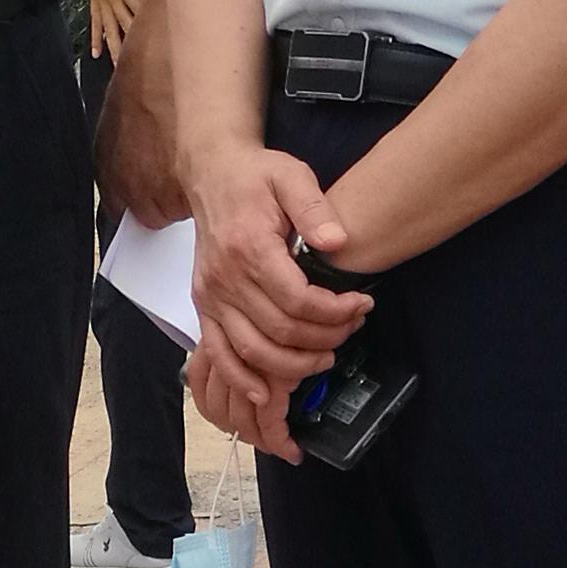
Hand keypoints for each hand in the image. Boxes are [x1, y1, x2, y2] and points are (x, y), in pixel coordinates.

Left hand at [86, 0, 140, 64]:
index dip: (97, 39)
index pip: (97, 23)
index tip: (97, 55)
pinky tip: (147, 29)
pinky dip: (140, 18)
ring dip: (126, 41)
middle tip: (116, 68)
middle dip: (114, 50)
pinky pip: (134, 6)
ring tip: (131, 58)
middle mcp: (104, 0)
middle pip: (111, 30)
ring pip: (122, 24)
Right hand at [189, 141, 366, 450]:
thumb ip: (314, 207)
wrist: (211, 175)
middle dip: (325, 337)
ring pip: (253, 351)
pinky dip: (242, 379)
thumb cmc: (256, 176)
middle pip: (281, 331)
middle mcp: (225, 279)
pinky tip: (268, 393)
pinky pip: (219, 355)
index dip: (336, 312)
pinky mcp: (204, 308)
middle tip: (353, 327)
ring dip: (294, 365)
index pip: (298, 300)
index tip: (362, 305)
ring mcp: (211, 297)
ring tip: (326, 356)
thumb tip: (337, 241)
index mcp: (249, 247)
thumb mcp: (291, 175)